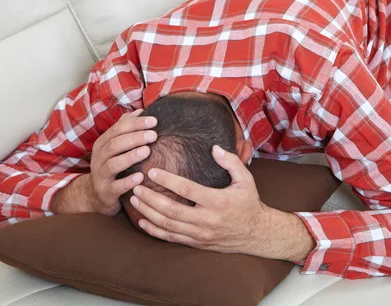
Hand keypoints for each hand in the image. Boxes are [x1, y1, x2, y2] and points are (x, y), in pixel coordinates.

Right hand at [86, 109, 156, 215]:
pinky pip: (116, 187)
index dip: (135, 124)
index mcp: (102, 144)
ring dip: (130, 156)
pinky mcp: (106, 192)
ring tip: (147, 151)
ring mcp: (100, 176)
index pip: (118, 129)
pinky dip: (128, 181)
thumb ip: (125, 128)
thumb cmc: (112, 166)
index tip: (154, 121)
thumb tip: (139, 111)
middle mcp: (99, 158)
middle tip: (154, 135)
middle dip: (135, 138)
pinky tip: (141, 177)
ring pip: (113, 164)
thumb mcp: (115, 147)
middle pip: (115, 144)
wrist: (97, 195)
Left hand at [129, 145, 315, 261]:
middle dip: (150, 198)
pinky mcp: (196, 242)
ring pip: (167, 225)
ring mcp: (200, 234)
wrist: (256, 233)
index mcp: (218, 201)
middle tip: (136, 187)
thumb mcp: (246, 179)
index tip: (152, 171)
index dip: (167, 180)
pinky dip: (154, 230)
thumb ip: (231, 162)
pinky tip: (142, 221)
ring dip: (148, 213)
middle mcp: (206, 220)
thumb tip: (215, 147)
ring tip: (134, 200)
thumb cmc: (249, 203)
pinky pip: (170, 238)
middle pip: (171, 210)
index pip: (187, 190)